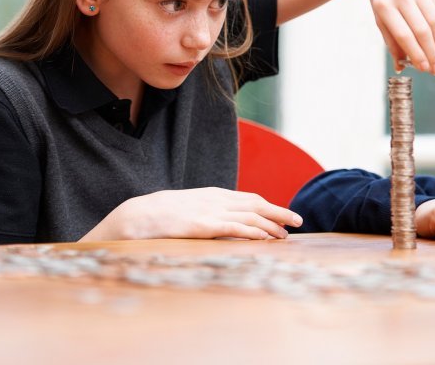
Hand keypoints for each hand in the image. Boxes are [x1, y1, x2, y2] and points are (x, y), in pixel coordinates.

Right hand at [80, 187, 302, 241]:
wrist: (135, 216)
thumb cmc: (159, 216)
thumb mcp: (187, 209)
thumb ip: (205, 213)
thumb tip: (219, 224)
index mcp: (212, 195)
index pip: (248, 198)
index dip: (269, 206)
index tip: (284, 215)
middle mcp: (215, 199)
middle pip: (256, 203)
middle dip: (279, 212)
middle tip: (298, 221)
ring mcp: (209, 212)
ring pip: (250, 215)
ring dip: (271, 225)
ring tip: (286, 236)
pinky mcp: (203, 225)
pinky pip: (234, 228)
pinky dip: (253, 232)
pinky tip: (265, 238)